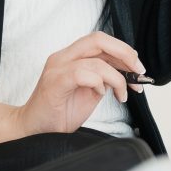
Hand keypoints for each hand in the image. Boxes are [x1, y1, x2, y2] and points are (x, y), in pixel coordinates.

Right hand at [0, 32, 146, 149]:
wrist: (32, 129)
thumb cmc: (59, 113)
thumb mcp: (90, 92)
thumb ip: (105, 78)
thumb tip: (129, 72)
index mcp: (70, 57)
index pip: (100, 41)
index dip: (123, 50)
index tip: (138, 68)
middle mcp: (62, 57)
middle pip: (98, 40)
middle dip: (125, 54)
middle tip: (139, 72)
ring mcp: (57, 68)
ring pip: (96, 60)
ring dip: (117, 77)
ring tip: (122, 94)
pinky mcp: (54, 82)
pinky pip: (83, 73)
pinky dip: (99, 83)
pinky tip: (101, 94)